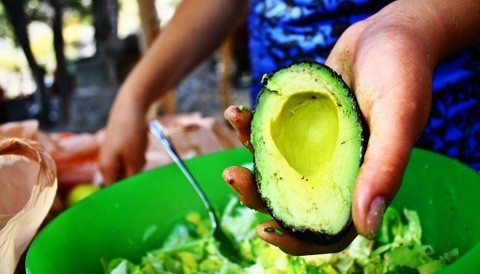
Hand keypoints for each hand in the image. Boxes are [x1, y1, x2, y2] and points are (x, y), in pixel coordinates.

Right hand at [98, 93, 147, 184]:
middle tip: (140, 159)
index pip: (113, 191)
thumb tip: (131, 193)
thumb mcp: (135, 160)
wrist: (130, 108)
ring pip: (129, 168)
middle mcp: (105, 164)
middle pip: (123, 179)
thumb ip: (132, 178)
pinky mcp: (118, 147)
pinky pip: (131, 157)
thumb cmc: (131, 134)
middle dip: (135, 173)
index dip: (126, 192)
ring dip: (138, 162)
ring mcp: (111, 155)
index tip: (138, 188)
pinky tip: (139, 143)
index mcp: (106, 169)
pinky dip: (138, 153)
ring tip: (139, 148)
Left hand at [222, 5, 435, 253]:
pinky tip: (240, 110)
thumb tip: (366, 229)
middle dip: (260, 193)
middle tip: (233, 176)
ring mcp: (318, 146)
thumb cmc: (402, 70)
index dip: (300, 238)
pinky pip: (274, 132)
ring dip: (250, 153)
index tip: (266, 231)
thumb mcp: (398, 116)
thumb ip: (385, 168)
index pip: (331, 226)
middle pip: (295, 198)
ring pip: (279, 165)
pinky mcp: (303, 122)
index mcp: (364, 180)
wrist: (388, 32)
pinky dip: (254, 124)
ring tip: (234, 124)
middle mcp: (337, 168)